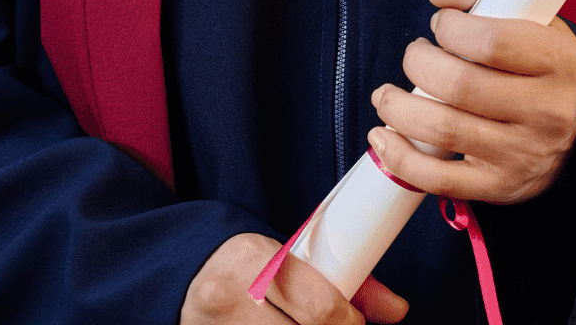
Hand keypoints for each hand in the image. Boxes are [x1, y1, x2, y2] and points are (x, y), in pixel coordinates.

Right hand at [180, 234, 405, 324]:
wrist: (179, 273)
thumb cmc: (241, 265)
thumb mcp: (285, 257)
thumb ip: (343, 280)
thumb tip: (397, 310)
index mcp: (253, 261)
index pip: (322, 310)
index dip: (348, 323)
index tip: (350, 322)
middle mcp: (228, 299)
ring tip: (296, 324)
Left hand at [368, 0, 575, 204]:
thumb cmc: (533, 56)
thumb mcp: (525, 10)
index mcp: (557, 61)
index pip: (490, 41)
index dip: (449, 28)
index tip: (442, 24)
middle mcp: (547, 112)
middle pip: (458, 85)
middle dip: (418, 63)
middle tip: (416, 55)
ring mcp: (524, 155)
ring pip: (443, 130)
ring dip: (398, 107)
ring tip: (387, 94)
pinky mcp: (501, 187)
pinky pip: (441, 181)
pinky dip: (400, 158)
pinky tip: (383, 136)